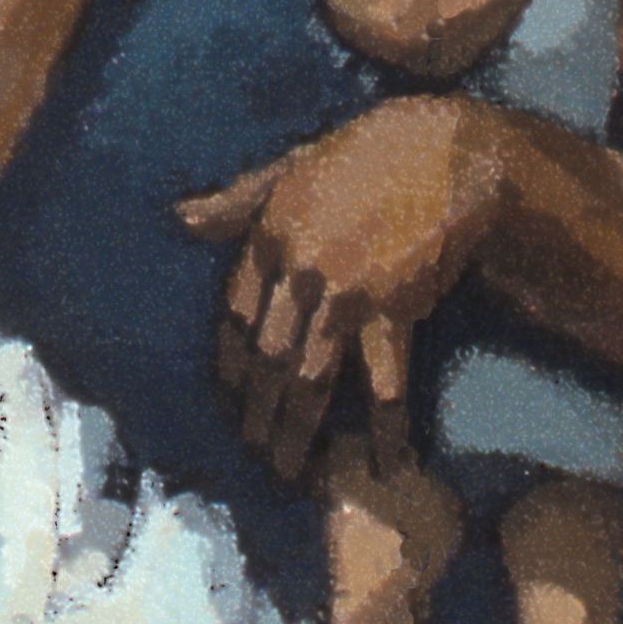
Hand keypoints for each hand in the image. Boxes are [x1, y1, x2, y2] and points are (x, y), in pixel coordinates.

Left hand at [178, 95, 502, 480]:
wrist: (444, 151)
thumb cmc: (365, 156)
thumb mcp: (290, 168)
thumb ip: (235, 200)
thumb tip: (178, 217)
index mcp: (267, 237)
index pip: (235, 317)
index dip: (231, 366)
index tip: (230, 400)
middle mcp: (297, 270)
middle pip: (266, 357)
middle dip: (258, 413)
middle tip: (254, 452)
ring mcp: (343, 293)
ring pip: (309, 377)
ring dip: (298, 431)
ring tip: (291, 471)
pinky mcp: (394, 309)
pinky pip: (384, 381)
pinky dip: (387, 426)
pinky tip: (388, 461)